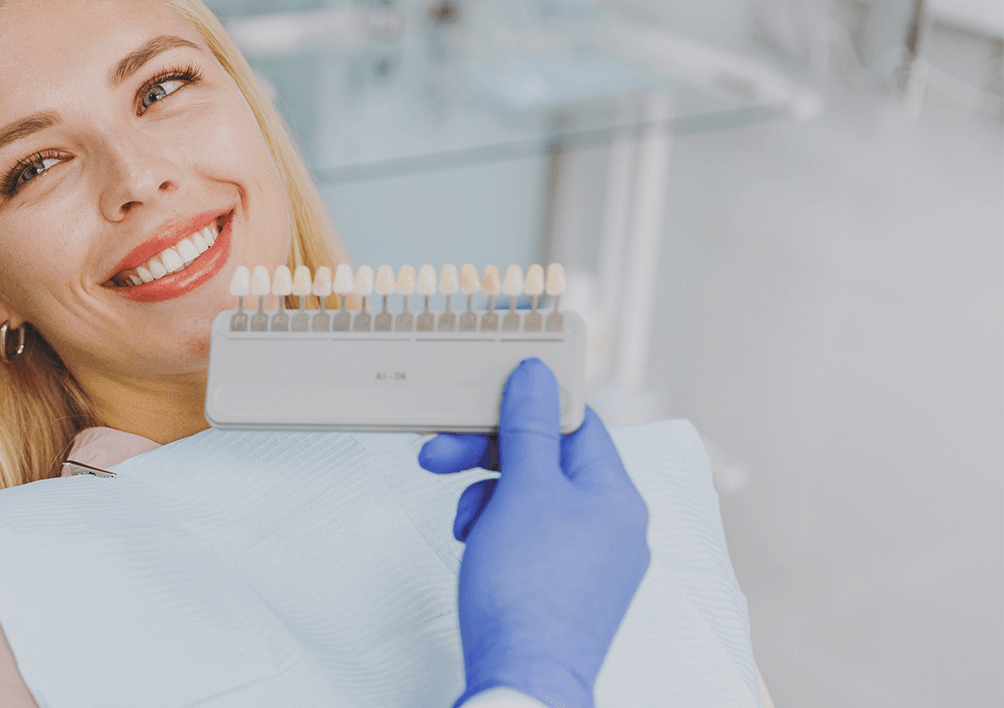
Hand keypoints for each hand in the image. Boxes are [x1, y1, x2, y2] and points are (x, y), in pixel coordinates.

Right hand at [417, 358, 649, 707]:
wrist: (522, 678)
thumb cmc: (526, 591)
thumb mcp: (523, 490)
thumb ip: (529, 428)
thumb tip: (537, 376)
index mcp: (615, 496)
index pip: (575, 424)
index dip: (526, 406)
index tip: (483, 398)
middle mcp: (613, 526)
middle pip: (548, 461)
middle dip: (488, 455)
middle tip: (438, 452)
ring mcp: (592, 560)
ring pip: (533, 499)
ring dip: (487, 496)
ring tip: (463, 523)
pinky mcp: (566, 588)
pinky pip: (531, 537)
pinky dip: (496, 531)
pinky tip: (474, 545)